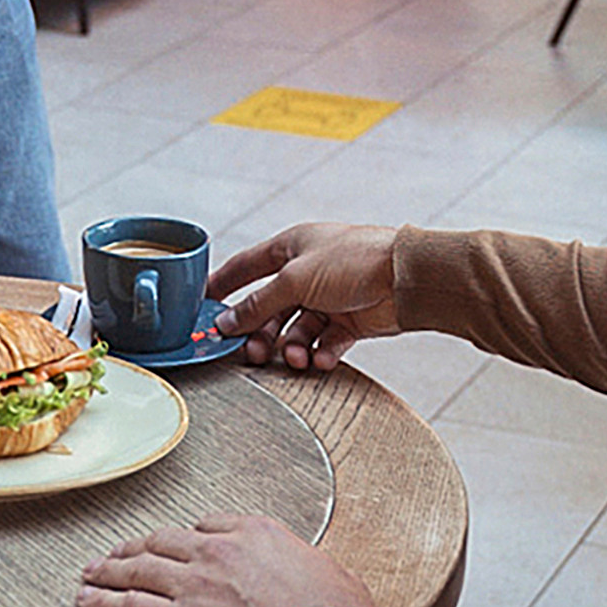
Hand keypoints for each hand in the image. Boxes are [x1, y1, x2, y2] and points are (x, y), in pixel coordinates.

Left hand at [78, 514, 383, 606]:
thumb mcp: (331, 573)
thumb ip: (304, 568)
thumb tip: (307, 578)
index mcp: (255, 533)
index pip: (208, 526)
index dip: (189, 538)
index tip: (180, 544)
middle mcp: (217, 552)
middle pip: (163, 541)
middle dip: (137, 547)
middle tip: (120, 552)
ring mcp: (192, 585)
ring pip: (137, 569)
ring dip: (109, 569)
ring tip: (93, 572)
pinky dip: (103, 602)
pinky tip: (89, 601)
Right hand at [211, 223, 399, 368]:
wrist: (405, 278)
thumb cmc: (353, 261)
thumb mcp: (294, 280)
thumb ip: (258, 303)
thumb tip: (226, 321)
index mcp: (291, 248)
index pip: (246, 266)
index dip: (222, 285)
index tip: (200, 305)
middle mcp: (307, 272)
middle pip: (270, 308)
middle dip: (260, 333)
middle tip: (253, 354)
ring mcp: (329, 297)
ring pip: (297, 330)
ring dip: (293, 348)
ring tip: (296, 359)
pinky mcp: (350, 321)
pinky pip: (325, 342)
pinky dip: (321, 353)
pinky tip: (321, 359)